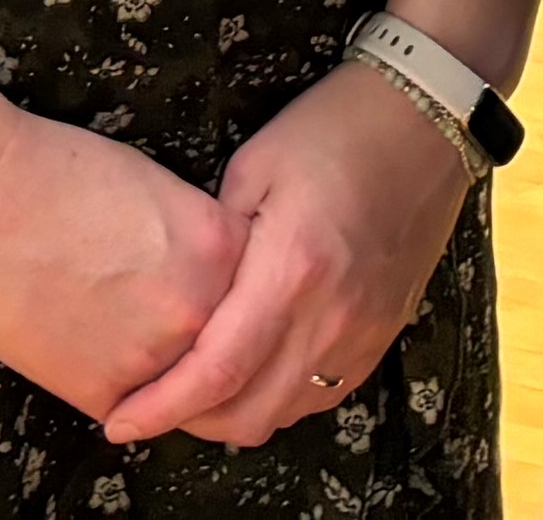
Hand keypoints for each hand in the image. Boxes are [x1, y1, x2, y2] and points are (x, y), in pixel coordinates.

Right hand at [0, 92, 251, 424]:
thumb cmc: (55, 173)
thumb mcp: (155, 186)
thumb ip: (195, 239)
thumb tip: (207, 276)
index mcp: (219, 247)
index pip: (256, 293)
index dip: (234, 297)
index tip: (218, 299)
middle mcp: (201, 307)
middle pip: (229, 347)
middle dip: (207, 343)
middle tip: (173, 332)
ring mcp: (156, 357)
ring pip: (185, 389)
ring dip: (169, 378)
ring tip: (130, 346)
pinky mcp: (107, 393)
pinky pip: (133, 408)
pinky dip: (119, 393)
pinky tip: (89, 354)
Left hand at [106, 56, 471, 446]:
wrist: (425, 121)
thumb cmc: (330, 130)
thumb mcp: (252, 168)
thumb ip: (214, 243)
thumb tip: (179, 296)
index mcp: (290, 270)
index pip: (216, 371)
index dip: (161, 408)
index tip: (117, 421)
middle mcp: (330, 317)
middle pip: (249, 413)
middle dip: (190, 423)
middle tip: (148, 404)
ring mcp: (363, 333)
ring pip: (286, 413)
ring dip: (234, 415)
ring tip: (195, 390)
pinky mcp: (383, 334)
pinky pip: (322, 395)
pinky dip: (278, 398)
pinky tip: (254, 372)